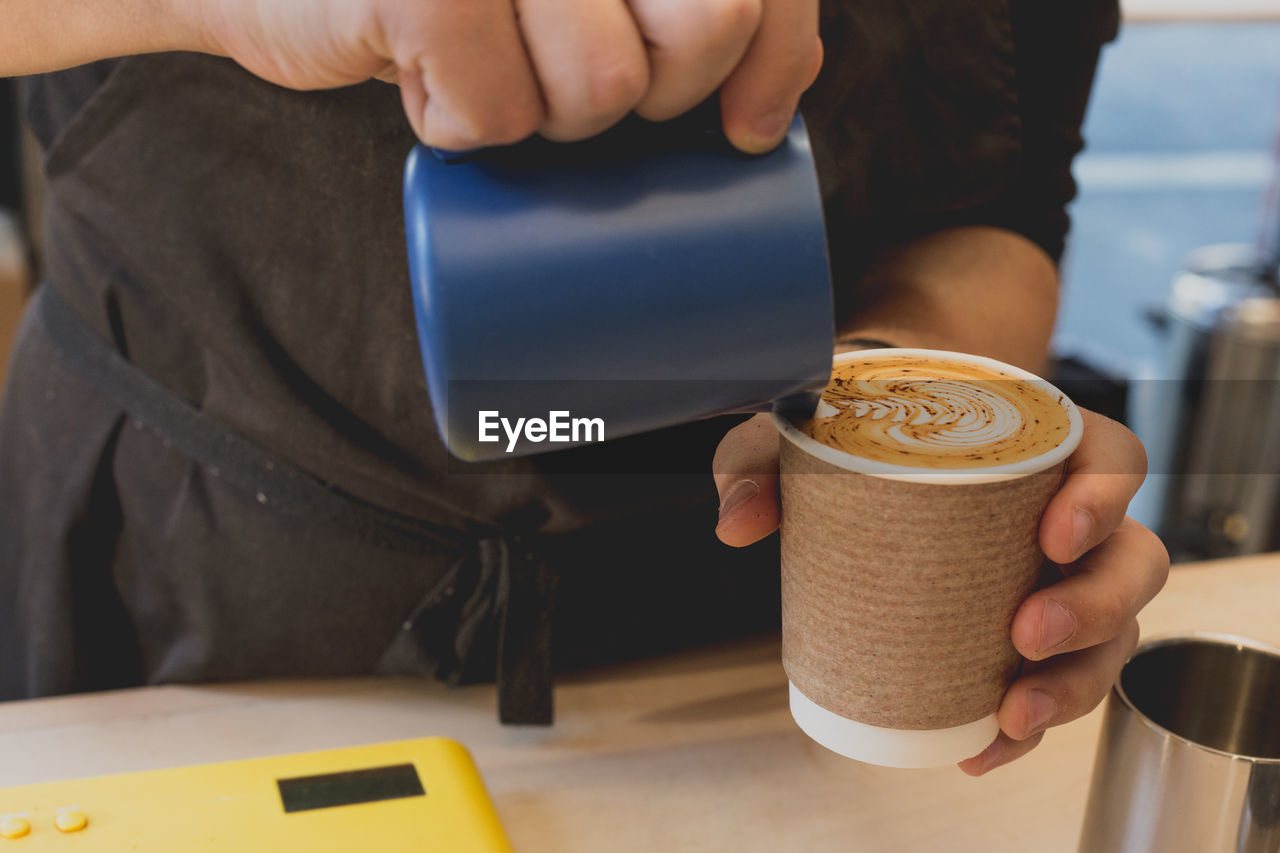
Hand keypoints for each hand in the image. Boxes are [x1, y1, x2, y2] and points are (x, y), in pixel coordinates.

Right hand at [195, 0, 822, 151]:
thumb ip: (670, 4)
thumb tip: (760, 120)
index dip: (773, 56)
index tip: (740, 128)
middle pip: (705, 27)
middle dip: (653, 93)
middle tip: (567, 73)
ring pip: (603, 92)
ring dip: (541, 115)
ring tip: (479, 60)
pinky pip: (501, 117)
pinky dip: (458, 127)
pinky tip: (418, 75)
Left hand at [712, 408, 1168, 773]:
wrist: (866, 455)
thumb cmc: (855, 433)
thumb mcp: (802, 431)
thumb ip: (760, 459)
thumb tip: (737, 521)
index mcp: (1038, 445)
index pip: (1114, 459)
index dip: (1103, 499)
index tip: (1053, 536)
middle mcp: (1067, 514)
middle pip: (1132, 560)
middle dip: (1095, 609)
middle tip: (1026, 634)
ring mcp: (1060, 577)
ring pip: (1114, 634)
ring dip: (1077, 682)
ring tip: (1013, 713)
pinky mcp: (1032, 630)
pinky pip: (1059, 682)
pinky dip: (1029, 725)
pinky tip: (983, 747)